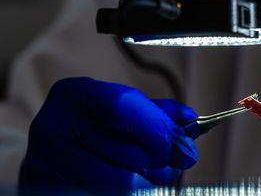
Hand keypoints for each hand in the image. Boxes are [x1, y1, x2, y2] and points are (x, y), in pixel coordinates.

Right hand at [19, 77, 197, 194]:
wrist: (51, 148)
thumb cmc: (93, 123)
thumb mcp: (118, 107)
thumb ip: (154, 112)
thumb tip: (190, 121)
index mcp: (75, 96)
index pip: (123, 108)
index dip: (160, 128)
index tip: (187, 145)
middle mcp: (56, 128)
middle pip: (129, 152)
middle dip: (165, 160)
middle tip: (179, 159)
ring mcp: (49, 164)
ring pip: (124, 183)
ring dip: (151, 180)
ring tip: (154, 171)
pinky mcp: (50, 189)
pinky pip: (111, 194)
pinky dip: (134, 189)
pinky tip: (131, 178)